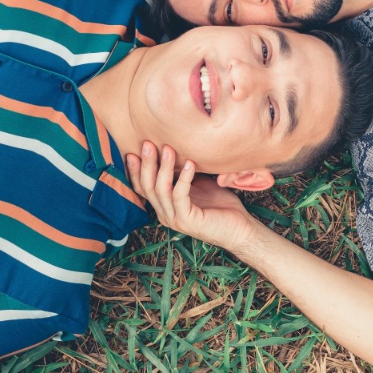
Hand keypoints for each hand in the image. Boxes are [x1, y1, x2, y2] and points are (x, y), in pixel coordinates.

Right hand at [126, 143, 254, 252]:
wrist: (239, 227)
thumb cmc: (220, 204)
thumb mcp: (198, 184)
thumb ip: (183, 173)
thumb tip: (177, 147)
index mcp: (164, 206)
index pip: (142, 188)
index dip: (135, 170)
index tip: (133, 150)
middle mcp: (165, 214)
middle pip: (147, 187)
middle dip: (146, 164)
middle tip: (148, 144)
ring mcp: (174, 219)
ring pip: (161, 190)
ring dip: (163, 168)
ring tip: (168, 149)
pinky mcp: (187, 220)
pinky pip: (180, 196)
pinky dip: (184, 178)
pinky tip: (190, 164)